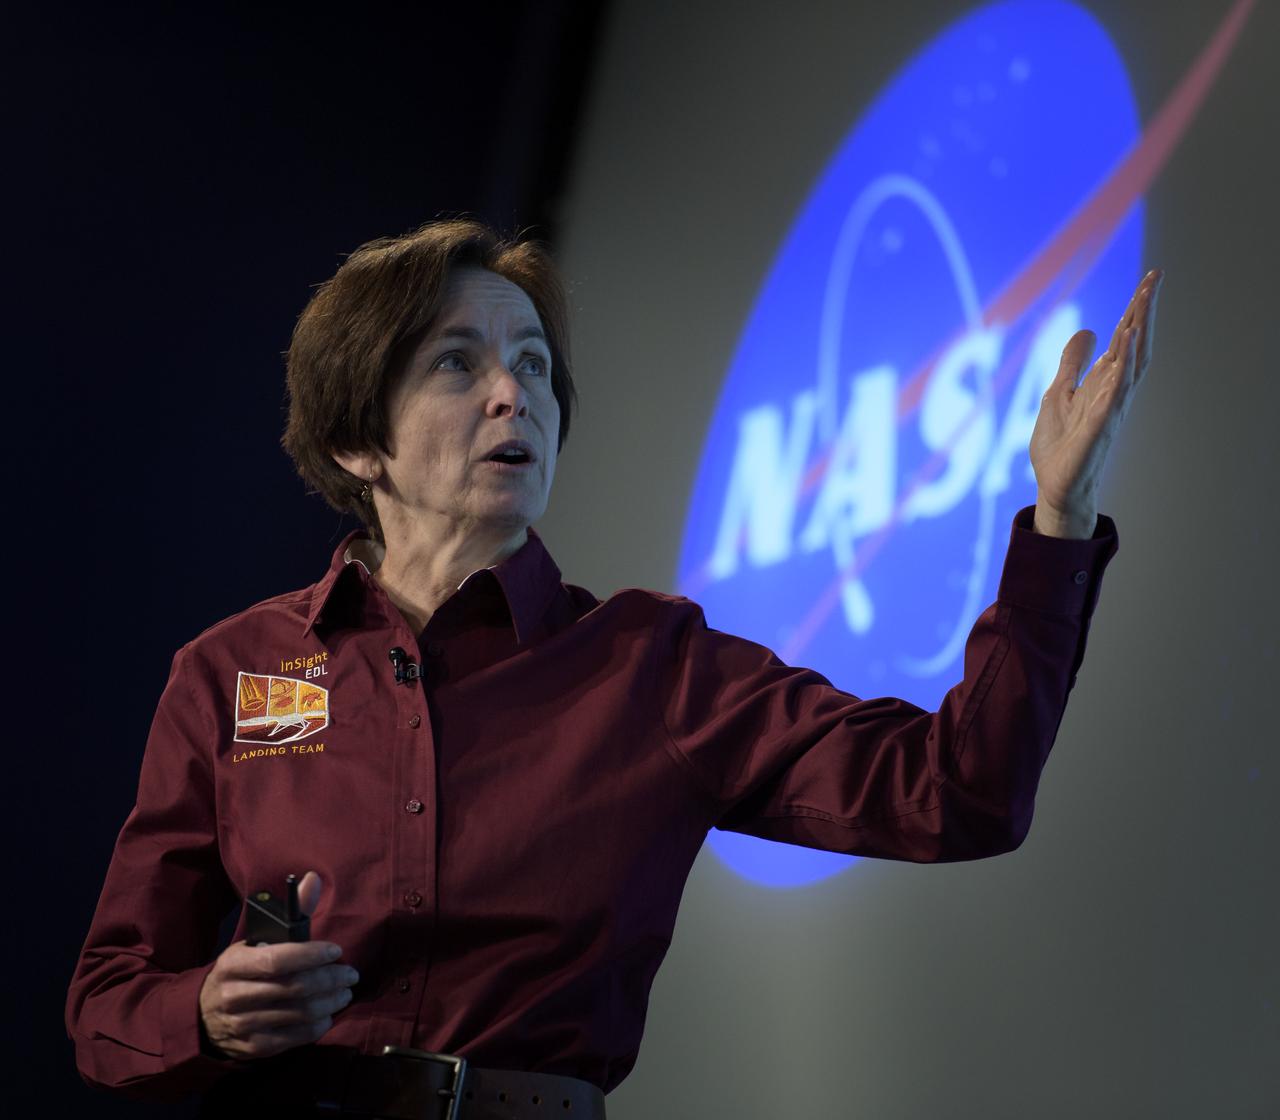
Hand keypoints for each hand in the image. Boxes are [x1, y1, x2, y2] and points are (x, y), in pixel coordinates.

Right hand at [198, 872, 357, 1060]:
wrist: (202, 1015)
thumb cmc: (242, 970)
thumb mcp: (256, 940)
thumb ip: (290, 912)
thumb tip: (313, 878)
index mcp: (234, 962)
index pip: (277, 959)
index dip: (311, 955)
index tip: (336, 951)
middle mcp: (234, 994)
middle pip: (294, 987)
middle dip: (329, 979)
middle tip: (350, 974)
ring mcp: (242, 1023)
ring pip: (298, 1013)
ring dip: (330, 1002)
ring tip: (345, 992)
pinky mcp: (252, 1047)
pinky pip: (293, 1038)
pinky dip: (317, 1025)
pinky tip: (328, 1014)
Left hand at [1029, 269, 1162, 537]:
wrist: (1055, 485)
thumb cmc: (1061, 445)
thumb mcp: (1059, 393)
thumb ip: (1072, 364)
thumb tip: (1087, 332)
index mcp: (1103, 382)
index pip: (1124, 339)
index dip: (1135, 309)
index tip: (1149, 278)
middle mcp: (1113, 392)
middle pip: (1133, 345)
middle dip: (1142, 311)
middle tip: (1153, 278)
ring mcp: (1108, 409)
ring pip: (1130, 365)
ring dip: (1137, 334)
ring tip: (1142, 303)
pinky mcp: (1097, 428)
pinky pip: (1113, 397)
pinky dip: (1119, 372)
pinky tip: (1124, 351)